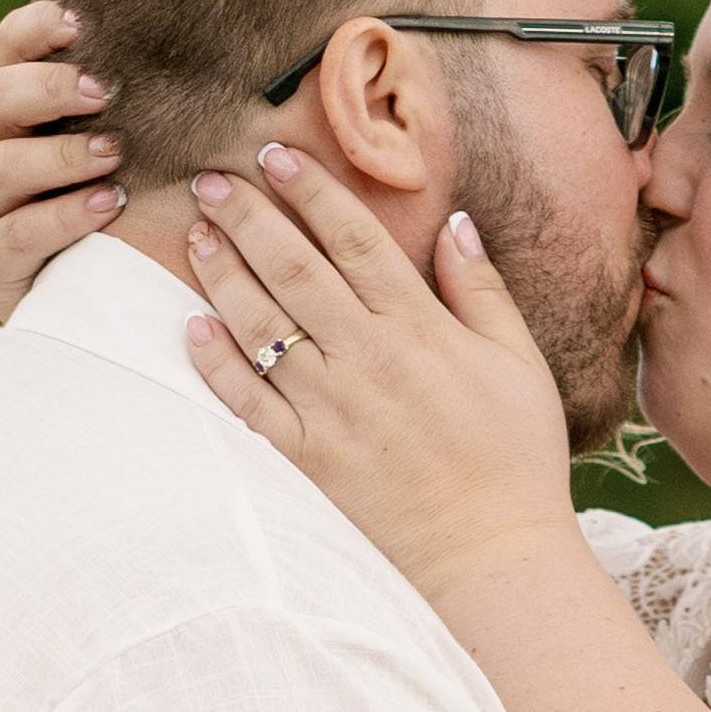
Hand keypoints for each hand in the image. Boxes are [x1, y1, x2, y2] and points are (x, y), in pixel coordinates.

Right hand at [0, 0, 122, 320]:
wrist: (90, 306)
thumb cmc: (120, 212)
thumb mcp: (127, 153)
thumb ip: (144, 107)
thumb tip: (232, 61)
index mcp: (12, 111)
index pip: (8, 50)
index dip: (34, 29)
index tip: (78, 20)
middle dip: (48, 89)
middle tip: (102, 90)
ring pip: (2, 166)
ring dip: (61, 155)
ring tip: (113, 153)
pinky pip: (19, 232)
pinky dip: (65, 216)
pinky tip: (109, 204)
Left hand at [173, 139, 583, 591]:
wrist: (493, 558)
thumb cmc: (516, 459)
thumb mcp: (517, 362)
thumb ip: (481, 289)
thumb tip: (456, 223)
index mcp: (419, 327)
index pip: (354, 238)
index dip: (312, 189)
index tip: (276, 154)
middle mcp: (367, 357)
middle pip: (294, 266)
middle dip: (248, 215)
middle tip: (209, 178)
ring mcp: (332, 408)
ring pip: (262, 324)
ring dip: (223, 273)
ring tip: (195, 234)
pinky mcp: (308, 458)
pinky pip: (249, 401)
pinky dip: (218, 362)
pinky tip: (193, 326)